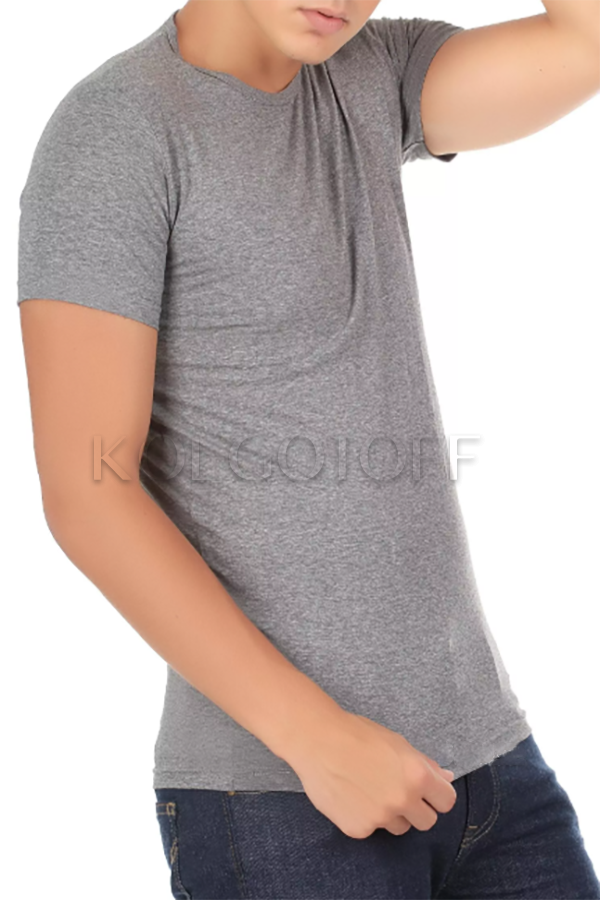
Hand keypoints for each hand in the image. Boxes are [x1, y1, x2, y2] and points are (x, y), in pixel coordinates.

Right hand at [286, 710, 456, 838]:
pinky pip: (372, 829)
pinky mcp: (358, 829)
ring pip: (400, 827)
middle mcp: (402, 800)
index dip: (437, 795)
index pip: (447, 801)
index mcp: (417, 775)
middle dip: (416, 808)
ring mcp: (380, 818)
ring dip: (392, 815)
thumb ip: (424, 764)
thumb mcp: (397, 743)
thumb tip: (446, 778)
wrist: (317, 741)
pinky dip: (365, 817)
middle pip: (427, 821)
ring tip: (370, 790)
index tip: (426, 792)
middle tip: (396, 791)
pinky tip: (352, 796)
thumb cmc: (357, 735)